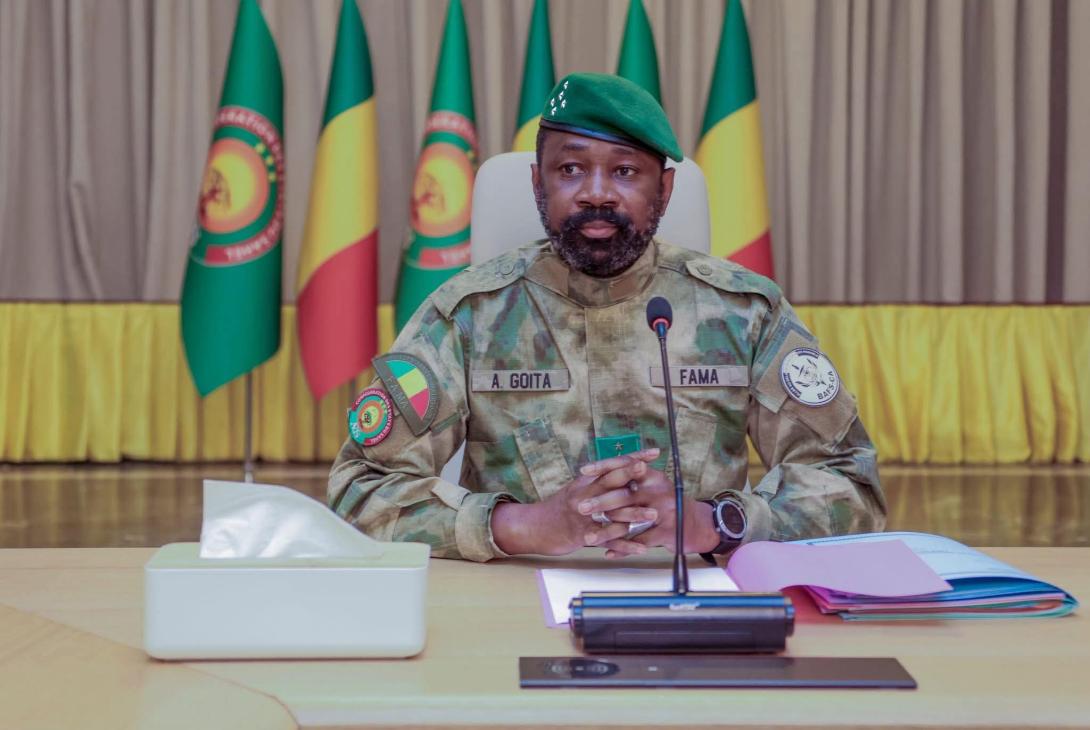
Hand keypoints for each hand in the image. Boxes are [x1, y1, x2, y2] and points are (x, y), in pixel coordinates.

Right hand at [490, 449, 660, 555]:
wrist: (535, 527)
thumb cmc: (560, 508)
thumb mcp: (577, 488)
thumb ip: (598, 480)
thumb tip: (624, 469)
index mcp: (585, 482)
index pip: (611, 465)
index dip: (632, 458)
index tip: (653, 453)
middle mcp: (584, 495)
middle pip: (609, 483)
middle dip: (630, 476)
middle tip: (650, 472)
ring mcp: (582, 516)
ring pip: (611, 513)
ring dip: (633, 514)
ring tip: (654, 514)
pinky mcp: (581, 535)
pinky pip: (607, 540)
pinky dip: (625, 545)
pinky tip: (641, 547)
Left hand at [583, 465, 719, 559]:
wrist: (697, 525)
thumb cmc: (667, 504)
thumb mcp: (654, 485)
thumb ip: (633, 478)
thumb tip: (602, 471)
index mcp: (652, 476)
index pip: (626, 466)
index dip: (603, 467)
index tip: (583, 471)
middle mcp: (659, 490)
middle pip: (625, 494)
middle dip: (600, 502)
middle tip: (579, 508)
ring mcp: (664, 511)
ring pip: (630, 522)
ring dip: (607, 531)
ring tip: (588, 538)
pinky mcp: (667, 531)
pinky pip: (640, 541)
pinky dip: (623, 549)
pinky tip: (608, 553)